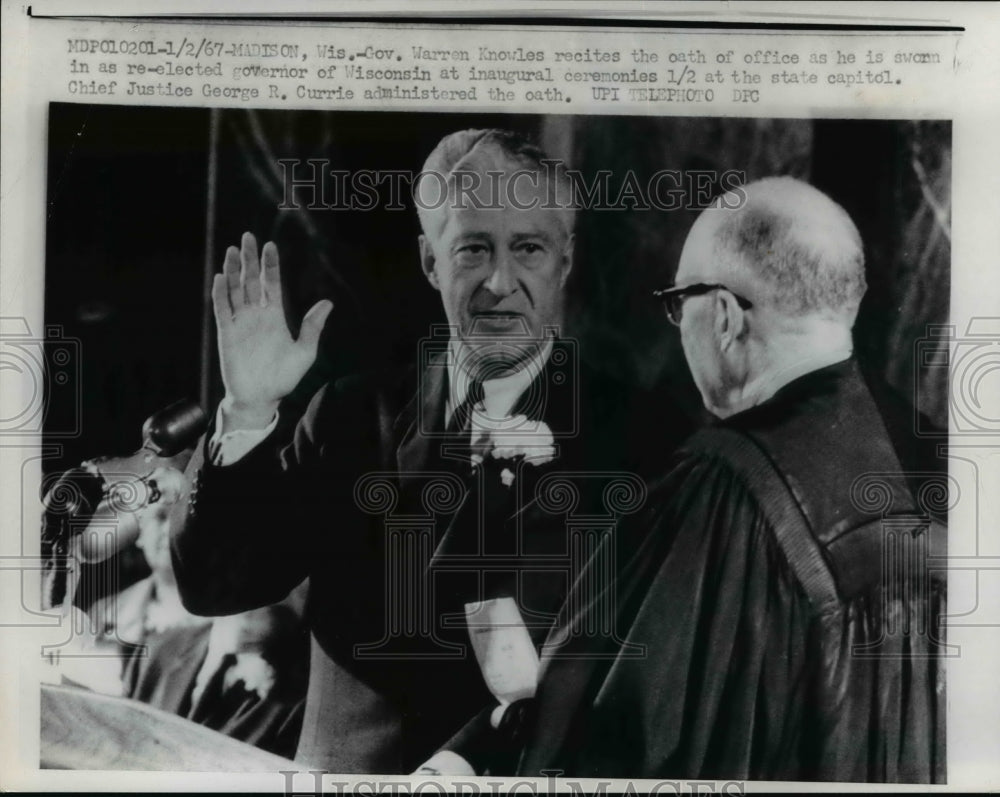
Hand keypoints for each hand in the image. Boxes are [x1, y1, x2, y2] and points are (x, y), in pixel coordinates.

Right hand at [212, 232, 332, 429]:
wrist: (262, 398)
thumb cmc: (283, 377)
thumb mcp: (305, 352)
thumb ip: (312, 327)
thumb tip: (328, 303)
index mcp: (275, 316)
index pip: (272, 284)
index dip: (270, 265)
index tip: (270, 246)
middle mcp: (256, 315)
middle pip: (251, 281)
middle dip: (250, 259)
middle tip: (248, 237)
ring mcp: (240, 323)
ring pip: (235, 290)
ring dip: (234, 270)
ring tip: (233, 250)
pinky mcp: (227, 333)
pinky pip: (222, 310)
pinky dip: (221, 293)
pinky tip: (222, 277)